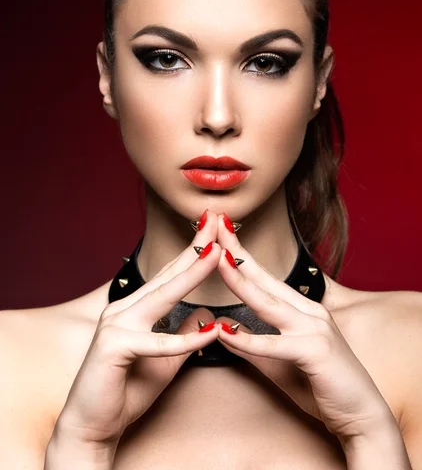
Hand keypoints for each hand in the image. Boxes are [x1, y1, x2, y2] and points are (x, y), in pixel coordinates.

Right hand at [54, 213, 222, 448]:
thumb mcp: (166, 360)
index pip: (170, 275)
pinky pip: (157, 344)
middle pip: (168, 275)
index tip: (214, 229)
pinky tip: (212, 331)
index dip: (193, 251)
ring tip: (217, 252)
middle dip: (195, 246)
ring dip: (192, 274)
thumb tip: (206, 315)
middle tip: (216, 218)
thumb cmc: (126, 390)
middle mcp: (123, 309)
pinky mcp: (113, 348)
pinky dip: (186, 340)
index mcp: (134, 309)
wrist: (92, 426)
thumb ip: (183, 335)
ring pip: (162, 297)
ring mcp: (115, 325)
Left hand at [213, 213, 391, 440]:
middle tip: (217, 225)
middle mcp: (309, 313)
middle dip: (238, 252)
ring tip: (217, 261)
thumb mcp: (278, 363)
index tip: (221, 236)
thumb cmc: (322, 387)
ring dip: (241, 281)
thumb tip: (223, 330)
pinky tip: (225, 331)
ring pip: (269, 304)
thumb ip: (252, 346)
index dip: (242, 256)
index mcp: (301, 311)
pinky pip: (275, 345)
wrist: (361, 416)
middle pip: (265, 279)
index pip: (265, 278)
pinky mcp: (316, 353)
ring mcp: (315, 329)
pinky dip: (249, 340)